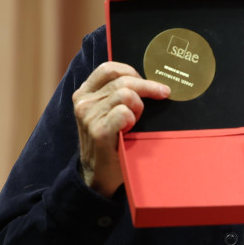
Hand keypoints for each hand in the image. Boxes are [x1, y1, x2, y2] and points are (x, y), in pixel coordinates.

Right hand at [72, 61, 169, 195]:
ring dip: (139, 106)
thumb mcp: (107, 112)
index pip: (108, 68)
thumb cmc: (111, 141)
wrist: (99, 176)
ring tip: (136, 120)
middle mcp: (83, 102)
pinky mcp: (98, 131)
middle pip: (123, 81)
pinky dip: (133, 118)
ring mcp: (89, 117)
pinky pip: (123, 112)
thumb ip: (117, 94)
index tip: (147, 81)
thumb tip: (149, 78)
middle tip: (160, 95)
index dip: (131, 71)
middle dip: (147, 88)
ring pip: (126, 95)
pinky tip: (129, 129)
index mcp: (84, 93)